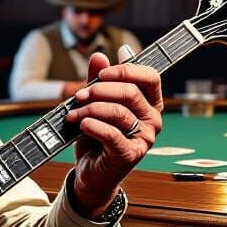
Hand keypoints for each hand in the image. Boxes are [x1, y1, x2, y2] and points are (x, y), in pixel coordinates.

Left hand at [64, 49, 163, 214]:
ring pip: (118, 112)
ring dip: (90, 109)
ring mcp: (145, 138)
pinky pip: (111, 134)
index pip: (149, 76)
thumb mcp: (95, 104)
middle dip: (99, 90)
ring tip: (72, 114)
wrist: (91, 171)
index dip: (125, 70)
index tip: (101, 73)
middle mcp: (153, 119)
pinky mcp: (130, 154)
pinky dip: (92, 126)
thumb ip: (98, 81)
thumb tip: (100, 56)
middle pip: (130, 92)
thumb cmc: (96, 135)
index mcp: (150, 102)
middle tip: (79, 96)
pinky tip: (81, 124)